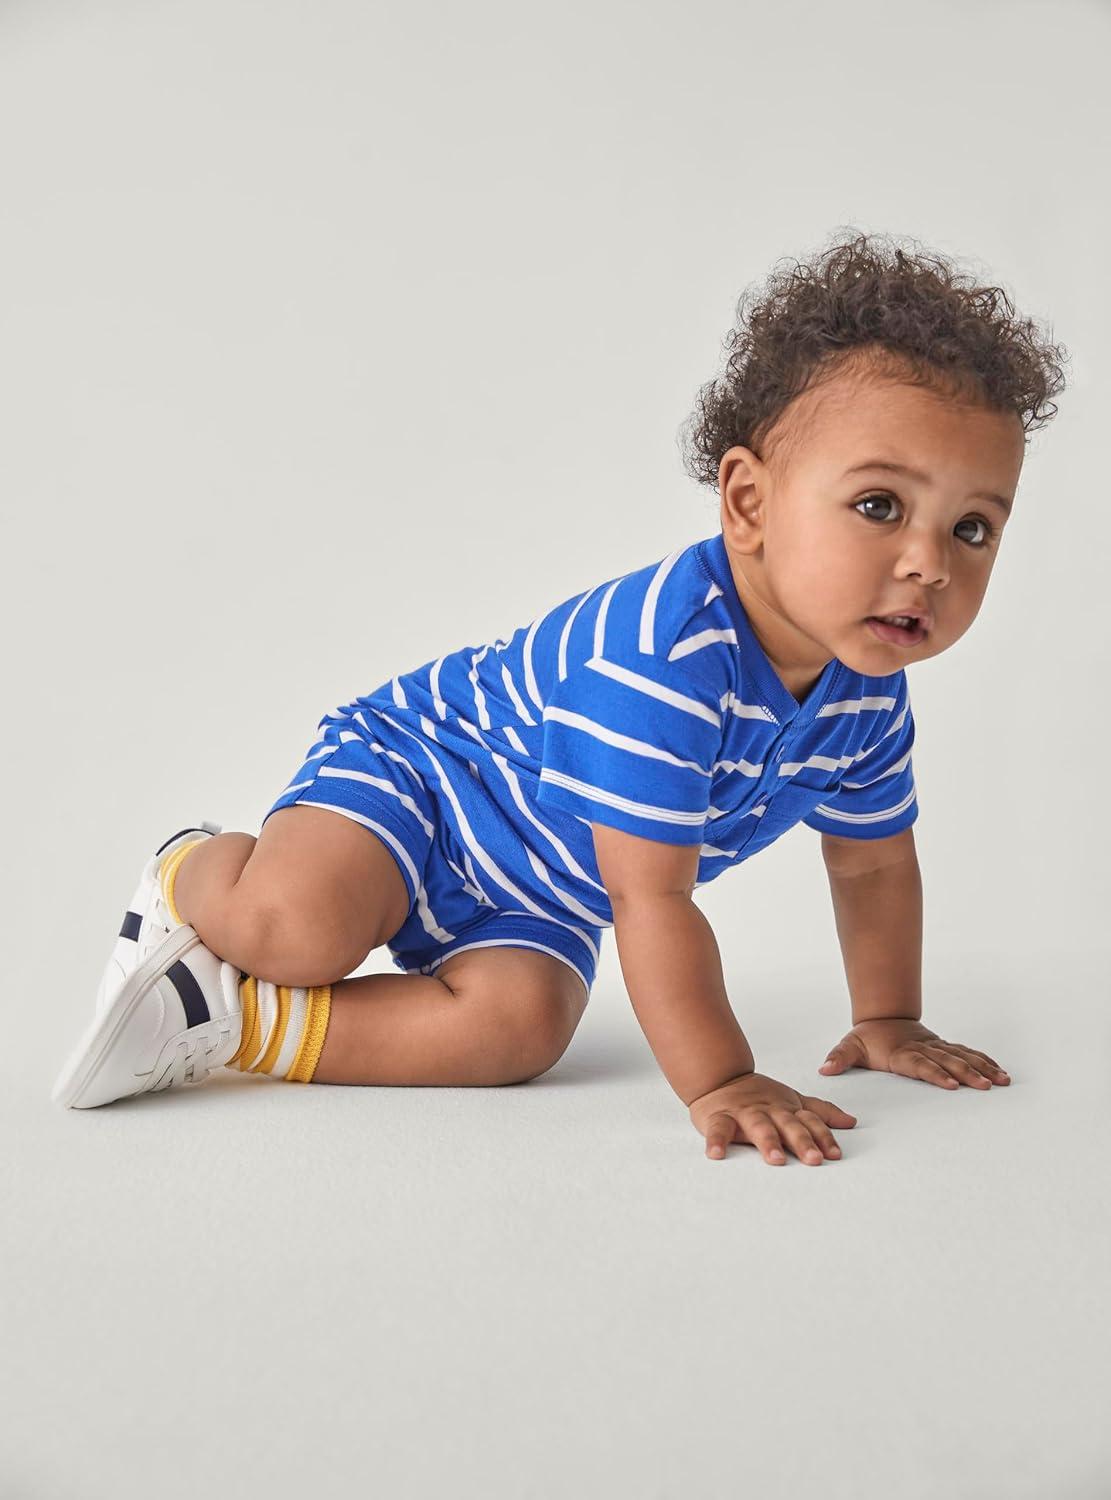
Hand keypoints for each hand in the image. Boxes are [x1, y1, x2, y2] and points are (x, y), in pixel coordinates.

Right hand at [689, 1071, 856, 1165]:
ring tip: (776, 1159)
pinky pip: (718, 1129)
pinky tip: (716, 1154)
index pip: (809, 1122)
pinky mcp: (718, 1117)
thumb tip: (851, 1122)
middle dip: (802, 1141)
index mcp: (787, 1108)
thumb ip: (820, 1111)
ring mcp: (744, 1112)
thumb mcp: (792, 1100)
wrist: (719, 1076)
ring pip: (758, 1126)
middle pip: (788, 1125)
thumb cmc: (759, 1095)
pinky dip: (716, 1141)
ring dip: (767, 1142)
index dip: (823, 1137)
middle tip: (813, 1160)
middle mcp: (769, 1109)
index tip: (835, 1155)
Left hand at [818, 1018, 1010, 1089]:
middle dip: (967, 1073)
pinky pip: (968, 1053)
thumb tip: (824, 1069)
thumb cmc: (867, 1038)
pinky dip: (984, 1061)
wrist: (884, 1017)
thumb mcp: (850, 1046)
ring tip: (1001, 1081)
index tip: (951, 1084)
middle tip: (985, 1085)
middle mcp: (923, 1049)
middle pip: (947, 1061)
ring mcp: (937, 1047)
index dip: (935, 1074)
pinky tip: (1001, 1072)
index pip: (920, 1065)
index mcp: (902, 1053)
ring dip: (982, 1068)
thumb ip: (839, 1058)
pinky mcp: (945, 1048)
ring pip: (962, 1057)